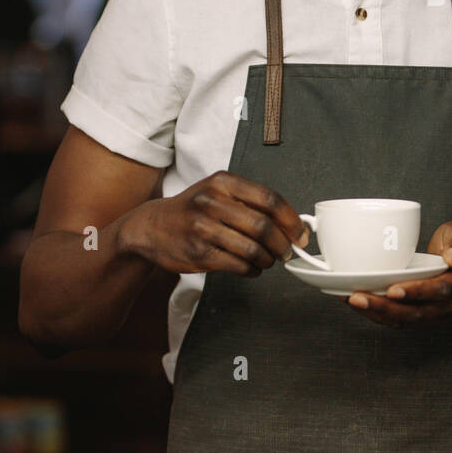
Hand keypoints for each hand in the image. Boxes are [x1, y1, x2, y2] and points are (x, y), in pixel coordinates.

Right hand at [119, 173, 309, 277]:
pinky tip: (251, 268)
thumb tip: (292, 224)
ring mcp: (203, 228)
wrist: (151, 227)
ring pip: (252, 249)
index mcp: (223, 182)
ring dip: (267, 260)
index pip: (269, 199)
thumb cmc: (192, 210)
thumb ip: (251, 203)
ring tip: (267, 261)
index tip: (300, 234)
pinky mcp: (198, 253)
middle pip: (263, 226)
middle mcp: (212, 202)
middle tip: (287, 252)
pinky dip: (251, 270)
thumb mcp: (218, 192)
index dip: (291, 219)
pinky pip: (237, 265)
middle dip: (282, 244)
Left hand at [341, 221, 451, 327]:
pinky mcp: (422, 318)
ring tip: (351, 300)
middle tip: (358, 297)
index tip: (394, 289)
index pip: (440, 290)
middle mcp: (450, 304)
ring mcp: (435, 315)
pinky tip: (356, 303)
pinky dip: (377, 315)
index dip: (417, 292)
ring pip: (405, 322)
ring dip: (376, 314)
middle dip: (385, 308)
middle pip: (417, 313)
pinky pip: (399, 321)